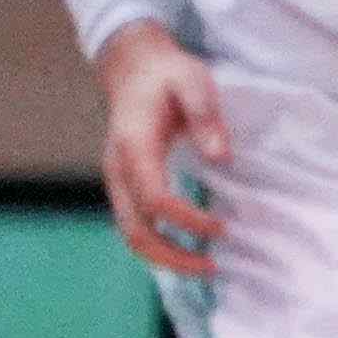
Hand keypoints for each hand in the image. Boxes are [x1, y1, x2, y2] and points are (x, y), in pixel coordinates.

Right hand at [89, 25, 231, 280]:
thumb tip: (219, 157)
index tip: (221, 229)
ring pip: (129, 234)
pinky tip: (189, 250)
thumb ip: (206, 117)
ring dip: (164, 258)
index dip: (186, 220)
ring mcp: (116, 180)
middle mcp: (118, 168)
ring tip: (206, 267)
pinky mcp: (124, 185)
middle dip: (172, 255)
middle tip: (213, 268)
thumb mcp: (194, 82)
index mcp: (134, 145)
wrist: (135, 69)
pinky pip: (134, 225)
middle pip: (134, 229)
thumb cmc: (169, 76)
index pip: (155, 198)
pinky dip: (158, 246)